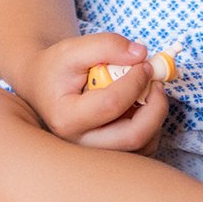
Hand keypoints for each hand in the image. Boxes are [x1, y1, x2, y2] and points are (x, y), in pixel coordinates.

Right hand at [19, 33, 170, 150]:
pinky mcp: (111, 156)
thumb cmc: (57, 69)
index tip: (144, 63)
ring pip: (143, 145)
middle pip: (133, 136)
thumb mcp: (72, 49)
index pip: (111, 104)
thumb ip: (105, 45)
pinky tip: (139, 105)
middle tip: (156, 83)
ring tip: (147, 91)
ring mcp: (97, 154)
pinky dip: (152, 125)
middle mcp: (81, 144)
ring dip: (155, 115)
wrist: (45, 89)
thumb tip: (141, 54)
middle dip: (155, 106)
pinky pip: (144, 148)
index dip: (135, 81)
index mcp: (67, 118)